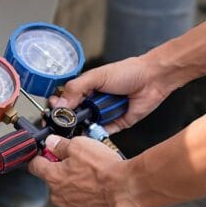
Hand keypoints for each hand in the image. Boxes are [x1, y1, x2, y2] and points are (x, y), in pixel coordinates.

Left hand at [28, 135, 138, 206]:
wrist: (128, 190)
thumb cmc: (106, 169)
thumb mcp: (80, 145)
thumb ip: (60, 144)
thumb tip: (50, 142)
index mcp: (53, 177)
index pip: (35, 166)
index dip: (41, 159)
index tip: (46, 157)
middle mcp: (58, 196)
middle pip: (54, 183)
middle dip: (64, 176)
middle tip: (82, 170)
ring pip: (68, 199)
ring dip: (77, 193)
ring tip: (95, 185)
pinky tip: (99, 199)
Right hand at [50, 55, 174, 133]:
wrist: (153, 79)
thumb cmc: (127, 72)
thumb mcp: (96, 77)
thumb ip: (76, 88)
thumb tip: (59, 102)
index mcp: (84, 89)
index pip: (65, 100)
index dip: (58, 107)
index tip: (52, 112)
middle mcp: (92, 102)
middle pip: (73, 115)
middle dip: (68, 120)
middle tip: (64, 121)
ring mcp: (103, 114)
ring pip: (86, 125)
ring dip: (82, 127)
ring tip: (78, 126)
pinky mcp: (115, 124)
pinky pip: (102, 132)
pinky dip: (96, 134)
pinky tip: (91, 132)